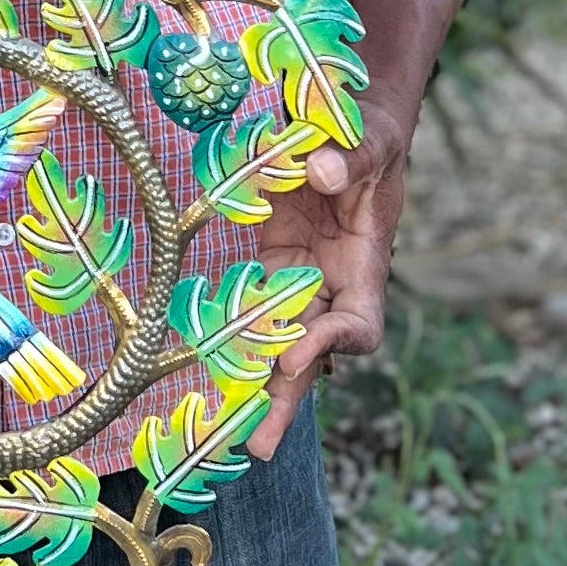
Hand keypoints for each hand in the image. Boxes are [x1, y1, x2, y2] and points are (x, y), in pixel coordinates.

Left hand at [244, 98, 412, 462]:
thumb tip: (320, 168)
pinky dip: (223, 339)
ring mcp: (293, 279)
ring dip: (248, 383)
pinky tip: (194, 373)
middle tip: (255, 444)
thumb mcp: (372, 136)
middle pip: (310, 355)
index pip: (359, 322)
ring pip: (271, 343)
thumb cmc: (369, 134)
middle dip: (285, 398)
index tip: (299, 350)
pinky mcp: (261, 263)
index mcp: (364, 264)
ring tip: (217, 430)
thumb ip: (352, 154)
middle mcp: (328, 285)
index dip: (333, 342)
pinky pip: (243, 308)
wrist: (343, 122)